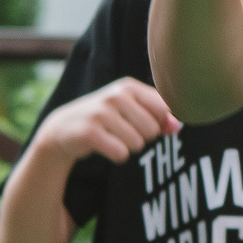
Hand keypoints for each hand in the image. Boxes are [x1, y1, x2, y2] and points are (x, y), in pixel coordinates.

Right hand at [39, 78, 178, 164]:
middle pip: (152, 129)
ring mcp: (101, 113)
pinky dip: (117, 156)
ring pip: (137, 143)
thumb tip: (178, 126)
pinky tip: (106, 146)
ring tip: (113, 138)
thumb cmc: (106, 118)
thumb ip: (159, 115)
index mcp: (129, 87)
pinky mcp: (90, 132)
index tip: (146, 123)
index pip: (164, 109)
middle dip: (143, 137)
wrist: (64, 127)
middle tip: (124, 132)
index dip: (160, 123)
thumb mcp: (132, 110)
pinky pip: (121, 153)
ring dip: (129, 147)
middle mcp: (115, 96)